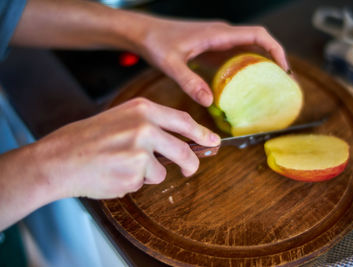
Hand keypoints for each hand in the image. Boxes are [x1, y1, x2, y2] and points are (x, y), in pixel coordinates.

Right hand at [34, 98, 219, 198]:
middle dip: (191, 164)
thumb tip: (177, 141)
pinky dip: (132, 183)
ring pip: (162, 171)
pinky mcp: (135, 174)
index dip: (201, 133)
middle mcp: (146, 127)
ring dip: (147, 174)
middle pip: (184, 150)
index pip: (183, 120)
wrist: (58, 158)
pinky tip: (113, 174)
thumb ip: (150, 126)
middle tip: (189, 170)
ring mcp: (141, 151)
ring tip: (121, 167)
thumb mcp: (121, 120)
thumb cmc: (86, 139)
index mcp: (142, 109)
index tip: (213, 141)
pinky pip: (143, 183)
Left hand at [135, 16, 288, 106]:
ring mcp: (218, 41)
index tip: (284, 68)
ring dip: (261, 64)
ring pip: (248, 49)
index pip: (257, 35)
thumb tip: (210, 101)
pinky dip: (245, 69)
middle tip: (282, 83)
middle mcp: (222, 35)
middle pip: (258, 43)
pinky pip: (235, 57)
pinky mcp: (212, 49)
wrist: (144, 33)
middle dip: (274, 59)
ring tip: (269, 87)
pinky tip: (244, 87)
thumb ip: (189, 82)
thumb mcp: (171, 64)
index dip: (275, 49)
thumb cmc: (156, 42)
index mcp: (218, 34)